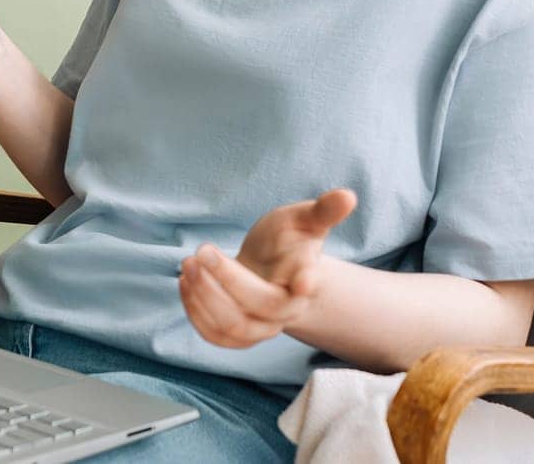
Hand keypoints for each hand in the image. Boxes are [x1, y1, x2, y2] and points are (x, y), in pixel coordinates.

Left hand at [178, 189, 356, 348]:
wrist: (272, 269)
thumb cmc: (288, 240)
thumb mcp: (304, 219)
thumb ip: (323, 210)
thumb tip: (348, 196)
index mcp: (307, 278)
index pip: (308, 284)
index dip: (306, 281)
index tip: (303, 280)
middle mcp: (287, 309)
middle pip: (261, 304)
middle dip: (228, 279)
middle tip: (202, 251)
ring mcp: (263, 327)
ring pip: (234, 326)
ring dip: (205, 298)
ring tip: (187, 264)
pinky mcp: (239, 335)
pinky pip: (216, 336)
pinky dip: (196, 313)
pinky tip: (185, 282)